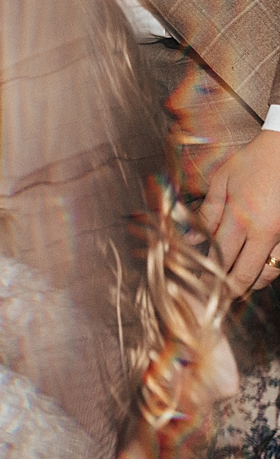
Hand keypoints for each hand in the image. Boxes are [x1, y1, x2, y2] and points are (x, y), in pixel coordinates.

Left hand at [199, 129, 279, 292]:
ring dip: (252, 283)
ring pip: (270, 273)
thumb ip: (206, 213)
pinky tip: (257, 271)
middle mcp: (266, 232)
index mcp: (242, 218)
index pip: (221, 258)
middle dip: (229, 290)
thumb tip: (189, 239)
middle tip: (216, 297)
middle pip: (246, 274)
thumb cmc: (254, 161)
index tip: (198, 287)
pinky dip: (269, 270)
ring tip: (235, 285)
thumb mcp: (222, 182)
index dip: (209, 277)